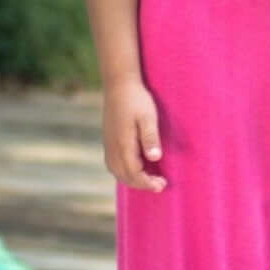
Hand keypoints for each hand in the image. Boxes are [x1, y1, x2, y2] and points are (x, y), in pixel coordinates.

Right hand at [102, 78, 166, 192]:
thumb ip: (150, 138)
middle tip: (160, 185)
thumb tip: (155, 158)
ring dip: (132, 179)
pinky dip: (124, 172)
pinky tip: (135, 168)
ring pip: (117, 171)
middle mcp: (113, 147)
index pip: (134, 173)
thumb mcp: (148, 117)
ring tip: (149, 179)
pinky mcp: (108, 140)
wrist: (119, 84)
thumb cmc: (136, 99)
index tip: (162, 185)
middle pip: (124, 176)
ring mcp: (108, 144)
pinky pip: (113, 164)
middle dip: (141, 184)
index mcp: (123, 144)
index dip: (147, 183)